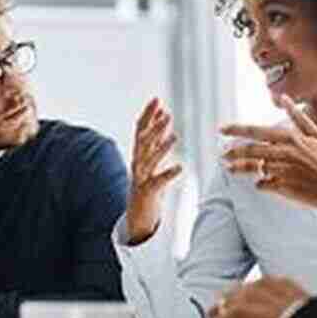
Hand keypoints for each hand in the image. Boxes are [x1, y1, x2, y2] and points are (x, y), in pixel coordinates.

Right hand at [125, 97, 183, 243]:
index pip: (141, 129)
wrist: (136, 217)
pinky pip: (157, 182)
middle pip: (143, 141)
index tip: (157, 100)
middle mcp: (137, 163)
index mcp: (139, 154)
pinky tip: (180, 167)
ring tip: (175, 136)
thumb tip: (165, 118)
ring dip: (161, 147)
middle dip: (154, 127)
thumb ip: (157, 140)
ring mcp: (140, 178)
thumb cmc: (147, 185)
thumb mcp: (152, 160)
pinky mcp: (146, 193)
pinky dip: (167, 174)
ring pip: (149, 160)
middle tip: (167, 114)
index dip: (148, 115)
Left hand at [220, 95, 316, 233]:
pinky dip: (260, 183)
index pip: (256, 131)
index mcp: (291, 137)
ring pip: (253, 167)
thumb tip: (285, 98)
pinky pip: (263, 184)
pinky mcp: (284, 188)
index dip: (236, 129)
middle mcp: (284, 152)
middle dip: (232, 151)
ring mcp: (283, 171)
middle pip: (250, 150)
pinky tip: (258, 183)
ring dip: (239, 167)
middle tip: (223, 154)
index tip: (222, 129)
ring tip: (230, 168)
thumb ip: (297, 117)